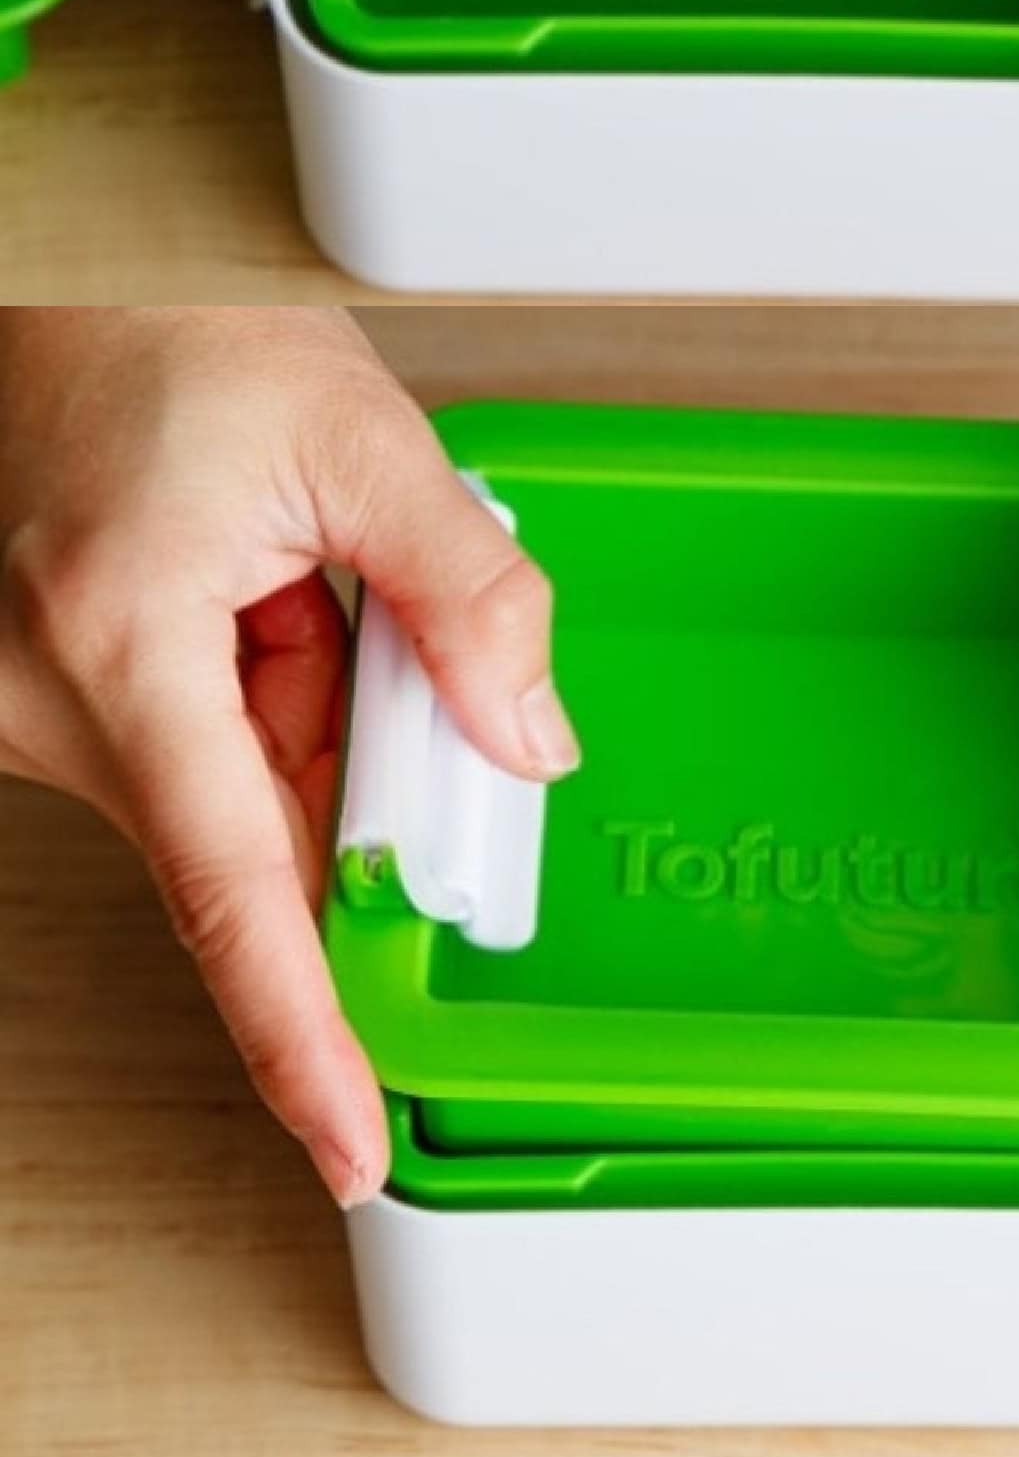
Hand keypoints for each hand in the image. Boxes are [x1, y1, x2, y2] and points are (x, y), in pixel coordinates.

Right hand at [0, 308, 578, 1204]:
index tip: (353, 1146)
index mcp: (118, 642)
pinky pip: (221, 752)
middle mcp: (61, 707)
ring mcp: (59, 718)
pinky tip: (284, 598)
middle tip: (392, 635)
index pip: (230, 888)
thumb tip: (528, 739)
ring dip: (330, 707)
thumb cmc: (168, 348)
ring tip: (307, 565)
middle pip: (266, 828)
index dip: (298, 1034)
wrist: (52, 310)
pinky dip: (288, 697)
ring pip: (253, 788)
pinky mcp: (83, 711)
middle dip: (373, 773)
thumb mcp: (351, 433)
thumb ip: (460, 587)